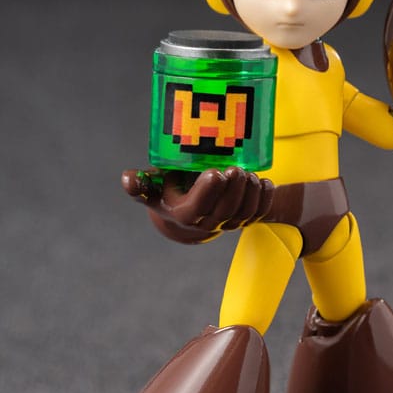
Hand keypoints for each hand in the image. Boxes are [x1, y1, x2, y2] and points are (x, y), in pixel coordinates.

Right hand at [121, 166, 273, 244]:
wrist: (188, 203)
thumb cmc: (169, 187)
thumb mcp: (151, 184)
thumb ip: (139, 183)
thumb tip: (127, 180)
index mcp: (183, 214)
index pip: (197, 209)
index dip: (208, 192)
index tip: (216, 172)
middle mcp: (207, 223)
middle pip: (225, 210)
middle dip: (233, 189)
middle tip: (236, 168)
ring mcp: (228, 224)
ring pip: (244, 212)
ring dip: (250, 192)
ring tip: (247, 172)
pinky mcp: (244, 219)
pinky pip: (259, 213)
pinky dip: (265, 198)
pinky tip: (263, 182)